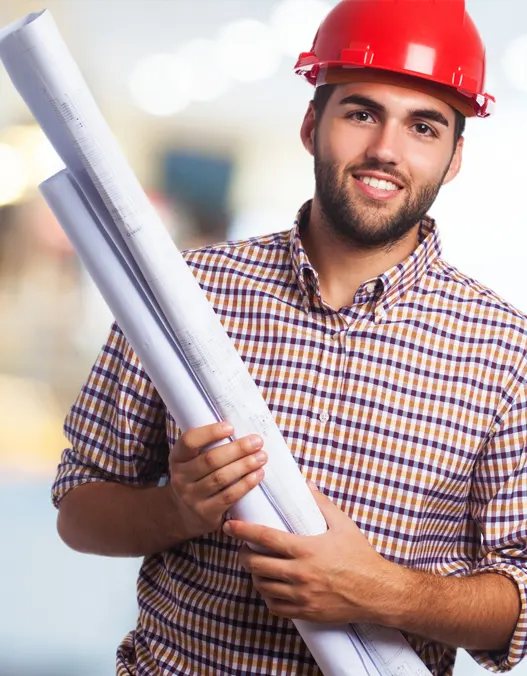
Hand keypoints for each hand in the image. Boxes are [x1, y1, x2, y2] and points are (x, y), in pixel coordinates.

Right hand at [168, 422, 266, 539]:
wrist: (186, 514)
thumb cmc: (198, 477)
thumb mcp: (193, 460)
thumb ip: (209, 446)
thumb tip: (241, 428)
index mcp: (177, 457)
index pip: (189, 441)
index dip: (210, 433)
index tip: (231, 427)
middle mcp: (180, 477)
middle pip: (211, 460)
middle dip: (237, 449)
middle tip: (257, 441)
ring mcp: (191, 497)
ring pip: (221, 478)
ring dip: (245, 466)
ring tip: (261, 457)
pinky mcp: (204, 513)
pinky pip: (228, 497)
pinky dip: (245, 484)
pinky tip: (258, 475)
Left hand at [223, 484, 394, 623]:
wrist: (377, 592)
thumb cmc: (360, 557)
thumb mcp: (343, 524)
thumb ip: (322, 504)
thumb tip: (307, 484)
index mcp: (306, 549)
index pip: (264, 538)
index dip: (243, 531)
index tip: (230, 525)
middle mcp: (299, 574)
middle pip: (255, 565)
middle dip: (243, 554)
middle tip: (243, 547)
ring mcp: (301, 596)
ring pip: (262, 586)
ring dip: (254, 575)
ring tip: (257, 566)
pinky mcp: (305, 612)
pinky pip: (274, 606)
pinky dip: (267, 595)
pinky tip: (271, 586)